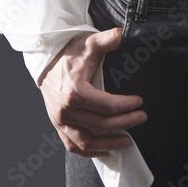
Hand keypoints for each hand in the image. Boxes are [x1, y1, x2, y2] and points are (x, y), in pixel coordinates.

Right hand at [38, 26, 146, 157]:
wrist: (46, 60)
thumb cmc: (69, 52)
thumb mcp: (89, 42)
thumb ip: (108, 38)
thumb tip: (123, 34)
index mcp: (75, 92)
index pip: (107, 106)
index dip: (126, 106)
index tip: (139, 102)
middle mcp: (66, 111)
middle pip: (101, 125)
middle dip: (125, 123)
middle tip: (141, 118)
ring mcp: (60, 121)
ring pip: (87, 142)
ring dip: (109, 144)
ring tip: (127, 140)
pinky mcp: (57, 126)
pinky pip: (73, 146)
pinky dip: (89, 152)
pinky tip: (104, 150)